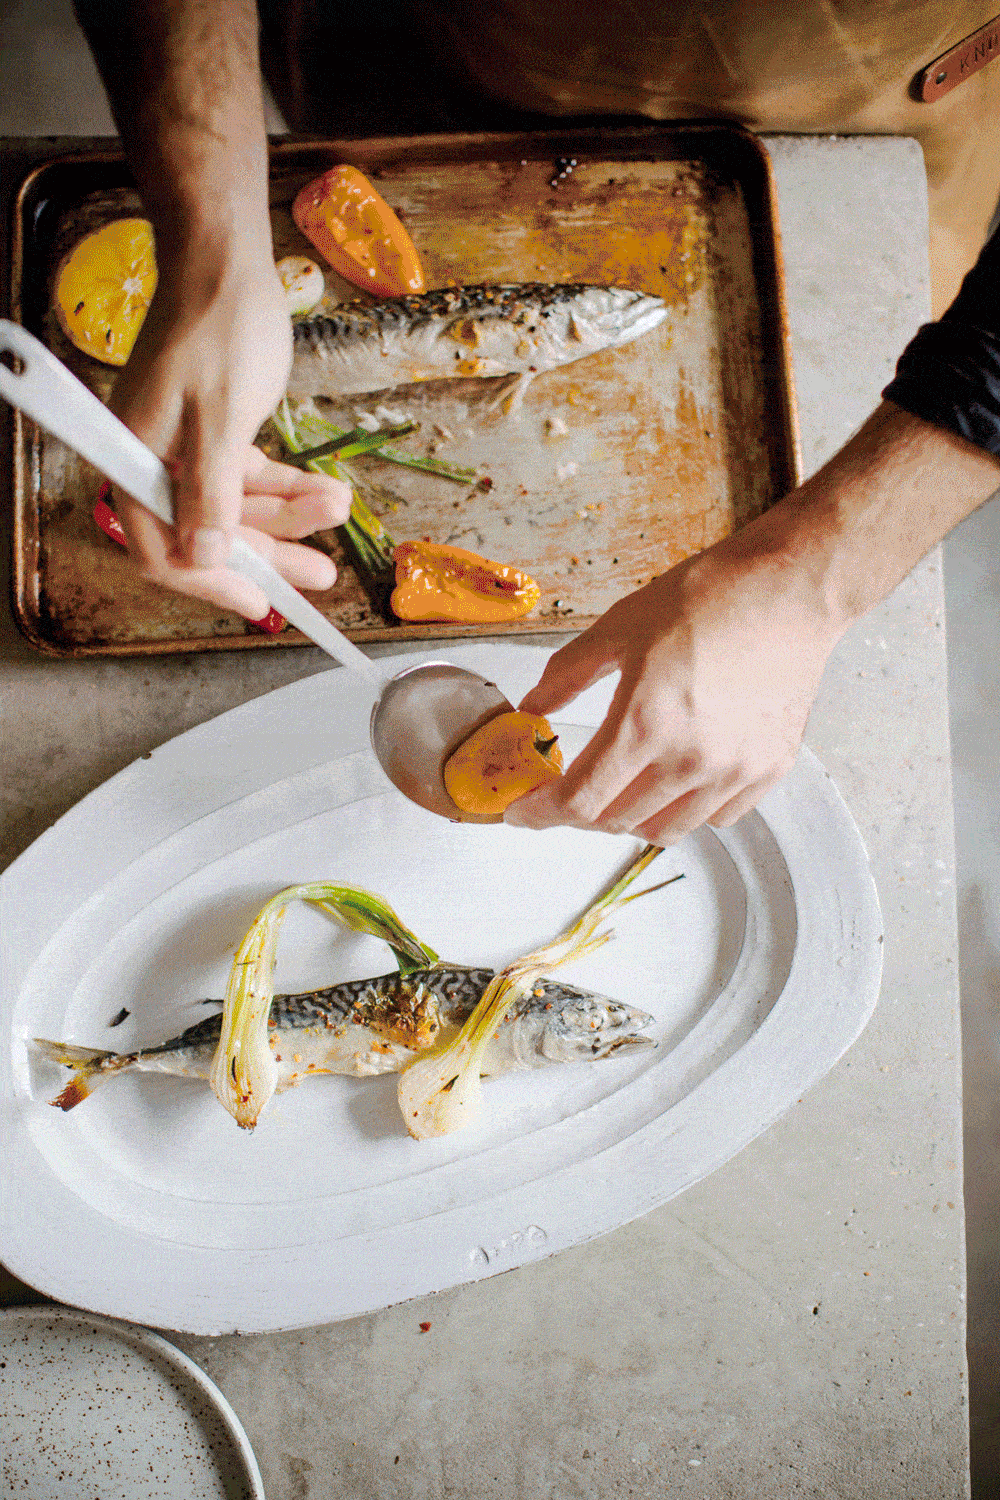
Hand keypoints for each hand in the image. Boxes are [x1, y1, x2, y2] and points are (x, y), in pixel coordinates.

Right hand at [108, 255, 349, 615]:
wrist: (224, 260)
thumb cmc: (218, 329)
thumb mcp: (220, 418)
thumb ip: (212, 494)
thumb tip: (203, 557)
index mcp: (137, 463)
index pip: (166, 552)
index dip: (214, 582)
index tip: (262, 604)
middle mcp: (153, 464)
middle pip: (209, 536)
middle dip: (269, 553)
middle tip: (321, 573)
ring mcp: (182, 449)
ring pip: (236, 507)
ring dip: (288, 514)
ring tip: (338, 506)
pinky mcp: (212, 432)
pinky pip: (247, 476)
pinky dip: (284, 484)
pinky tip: (325, 487)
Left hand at [505, 521, 844, 844]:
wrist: (790, 589)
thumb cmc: (709, 599)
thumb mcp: (620, 626)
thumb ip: (567, 673)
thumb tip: (533, 706)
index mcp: (645, 723)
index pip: (580, 801)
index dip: (541, 813)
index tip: (524, 812)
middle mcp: (691, 760)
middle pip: (617, 822)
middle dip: (581, 813)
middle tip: (570, 789)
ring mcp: (734, 770)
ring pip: (666, 829)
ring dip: (631, 817)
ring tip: (621, 786)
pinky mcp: (769, 769)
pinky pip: (716, 817)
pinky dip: (686, 809)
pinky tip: (675, 779)